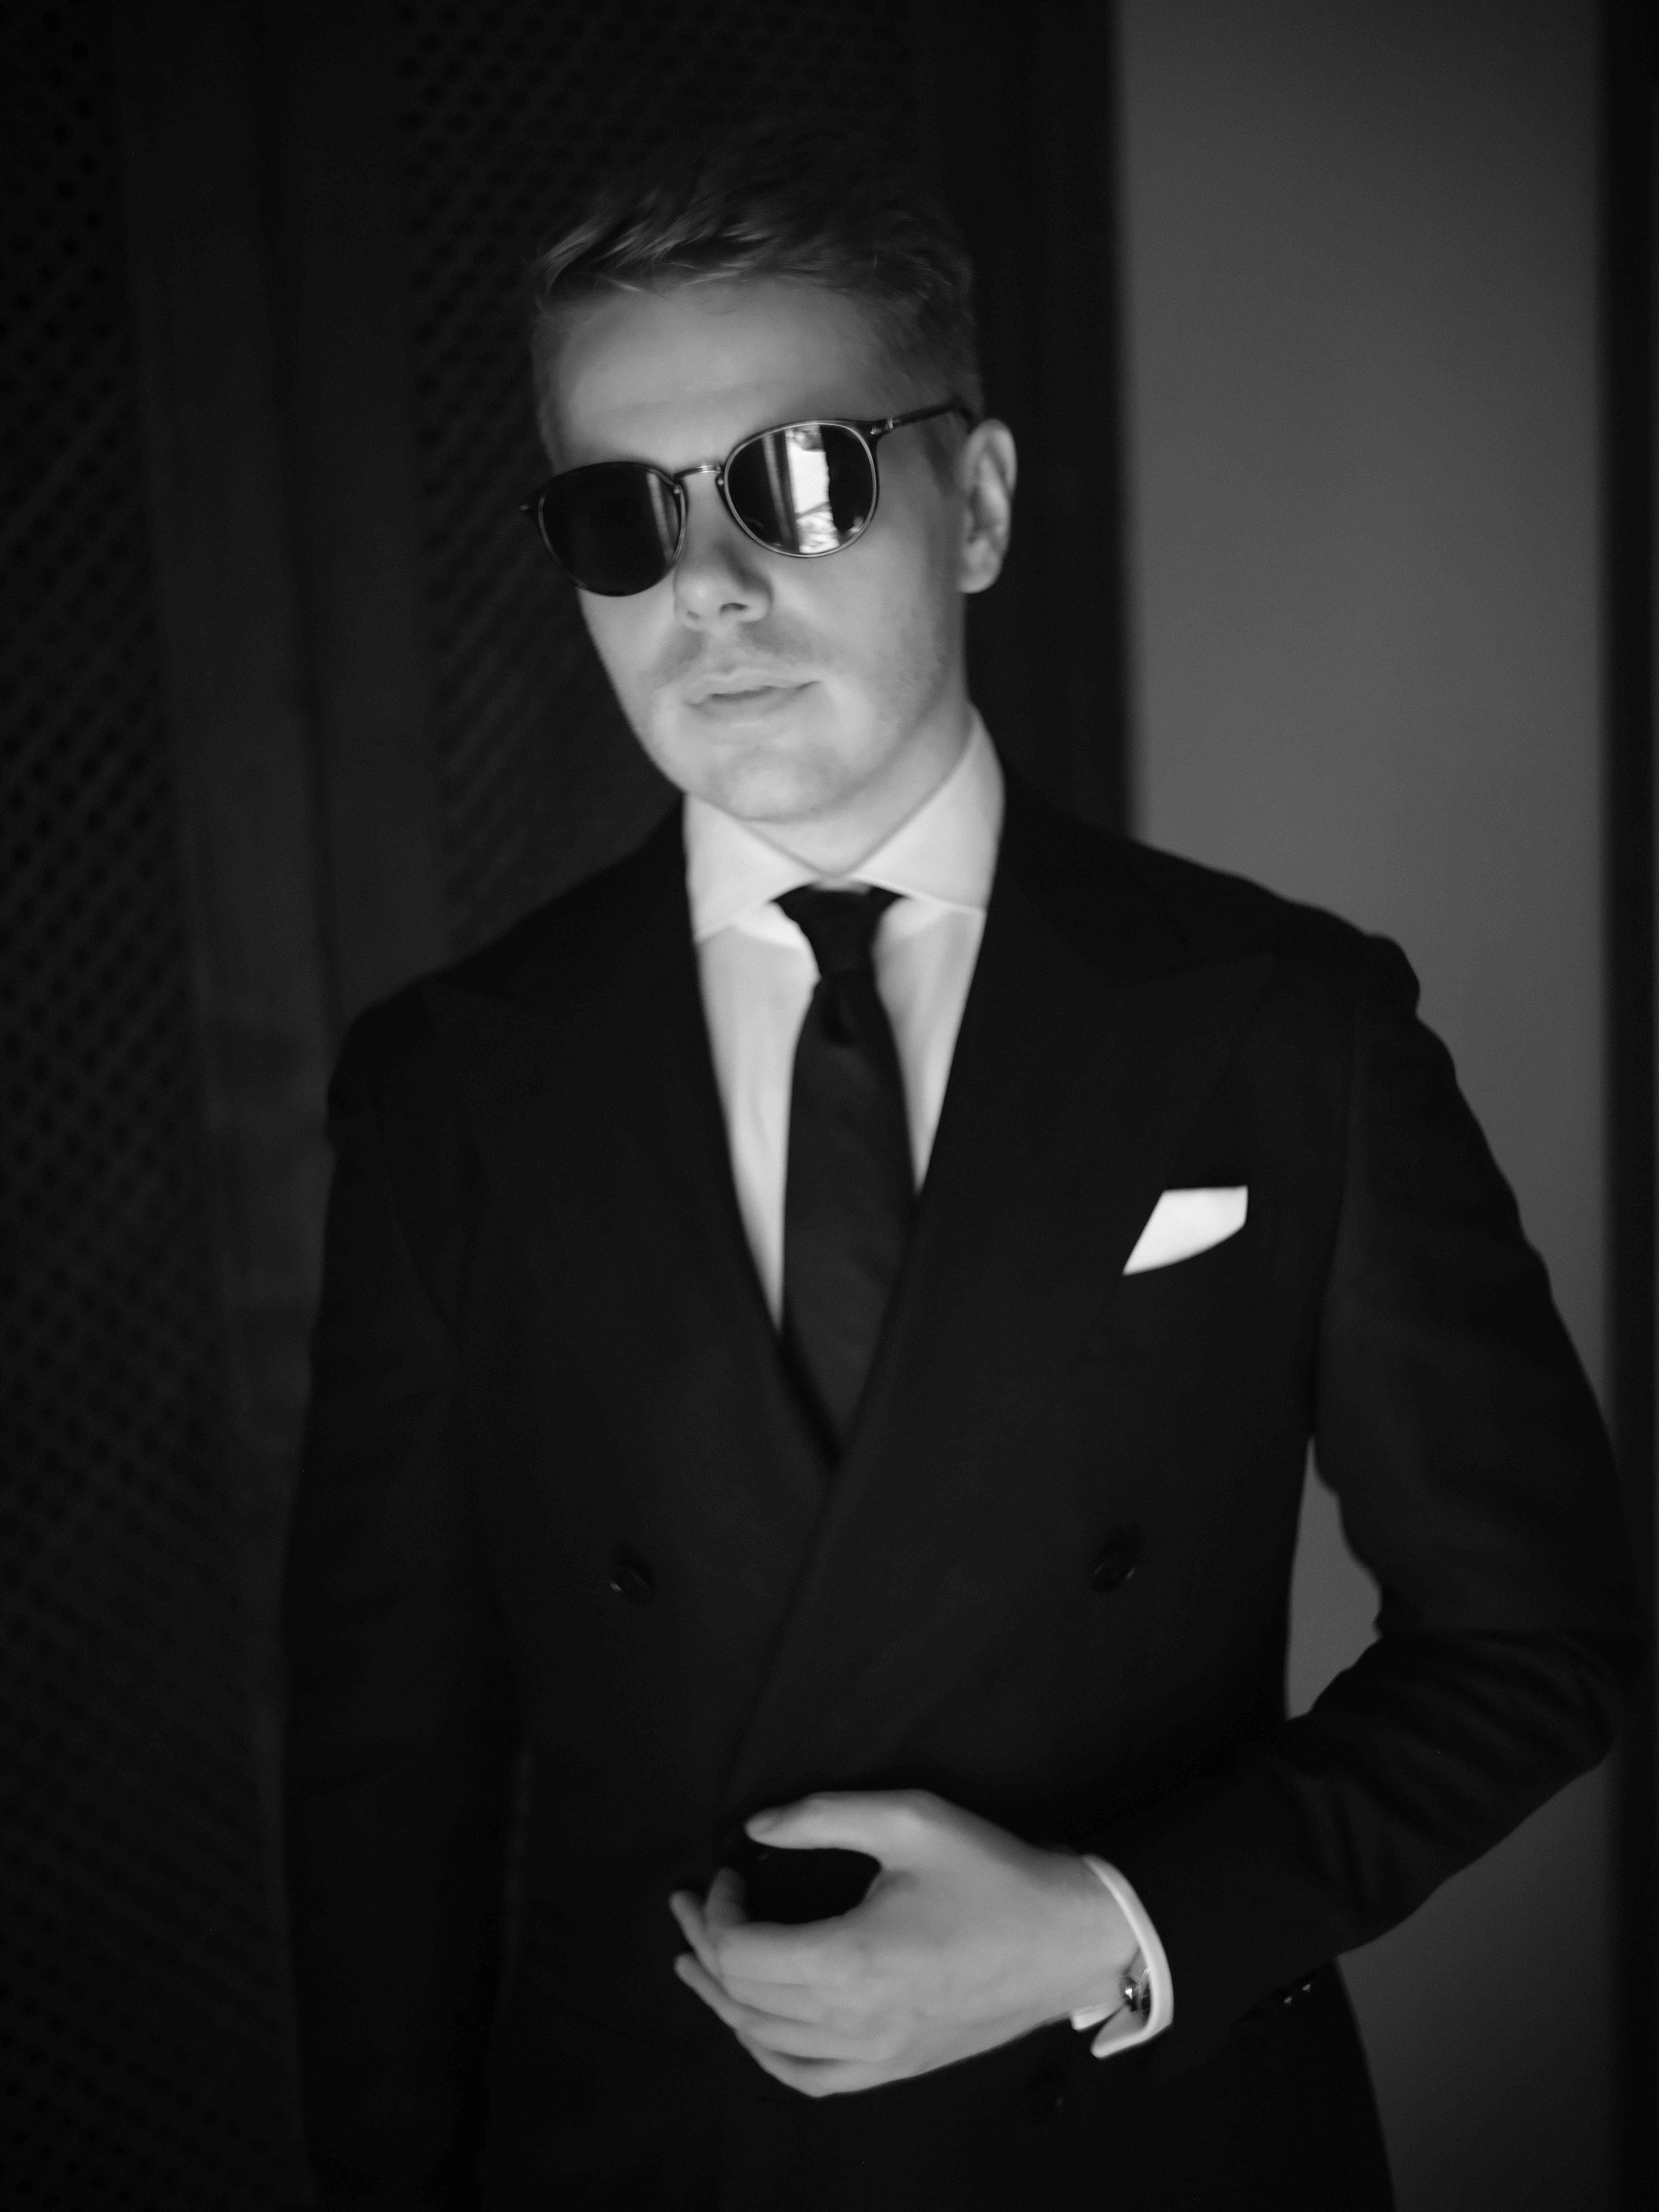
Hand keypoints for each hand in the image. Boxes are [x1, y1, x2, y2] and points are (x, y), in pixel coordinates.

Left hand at [666, 1788, 1134, 2097]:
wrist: (1068, 1939)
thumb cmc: (991, 1873)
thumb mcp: (910, 1819)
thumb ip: (824, 1816)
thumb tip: (755, 1829)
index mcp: (852, 1962)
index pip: (743, 1954)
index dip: (717, 1911)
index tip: (731, 1870)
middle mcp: (854, 2022)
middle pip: (744, 1998)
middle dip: (705, 1948)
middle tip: (691, 1905)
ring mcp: (875, 2057)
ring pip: (767, 2044)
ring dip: (723, 2001)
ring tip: (699, 1963)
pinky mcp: (895, 2069)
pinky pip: (809, 2080)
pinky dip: (768, 2053)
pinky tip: (755, 2027)